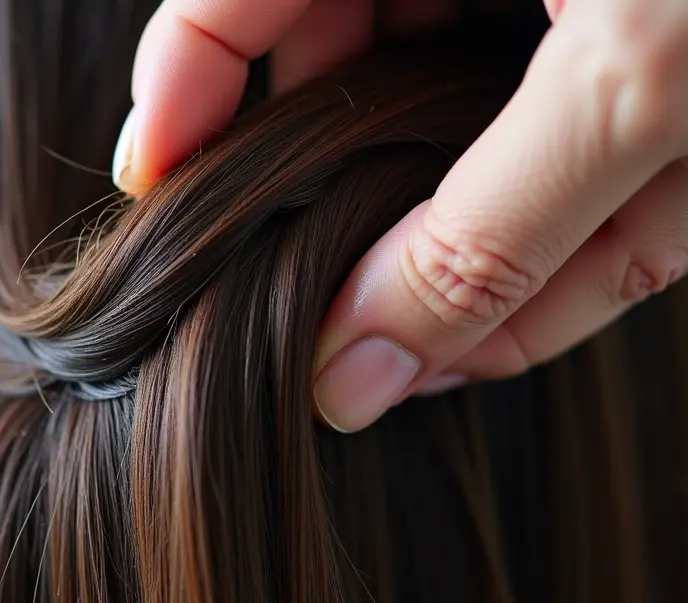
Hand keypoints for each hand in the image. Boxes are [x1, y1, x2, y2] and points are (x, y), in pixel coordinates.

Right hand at [118, 0, 687, 431]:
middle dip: (373, 216)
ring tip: (530, 310)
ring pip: (458, 152)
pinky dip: (586, 239)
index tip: (154, 199)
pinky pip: (554, 174)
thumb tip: (346, 377)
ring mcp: (544, 26)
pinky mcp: (616, 77)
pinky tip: (599, 266)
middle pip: (346, 92)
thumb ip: (487, 240)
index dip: (173, 96)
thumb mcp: (640, 85)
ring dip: (508, 250)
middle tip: (377, 328)